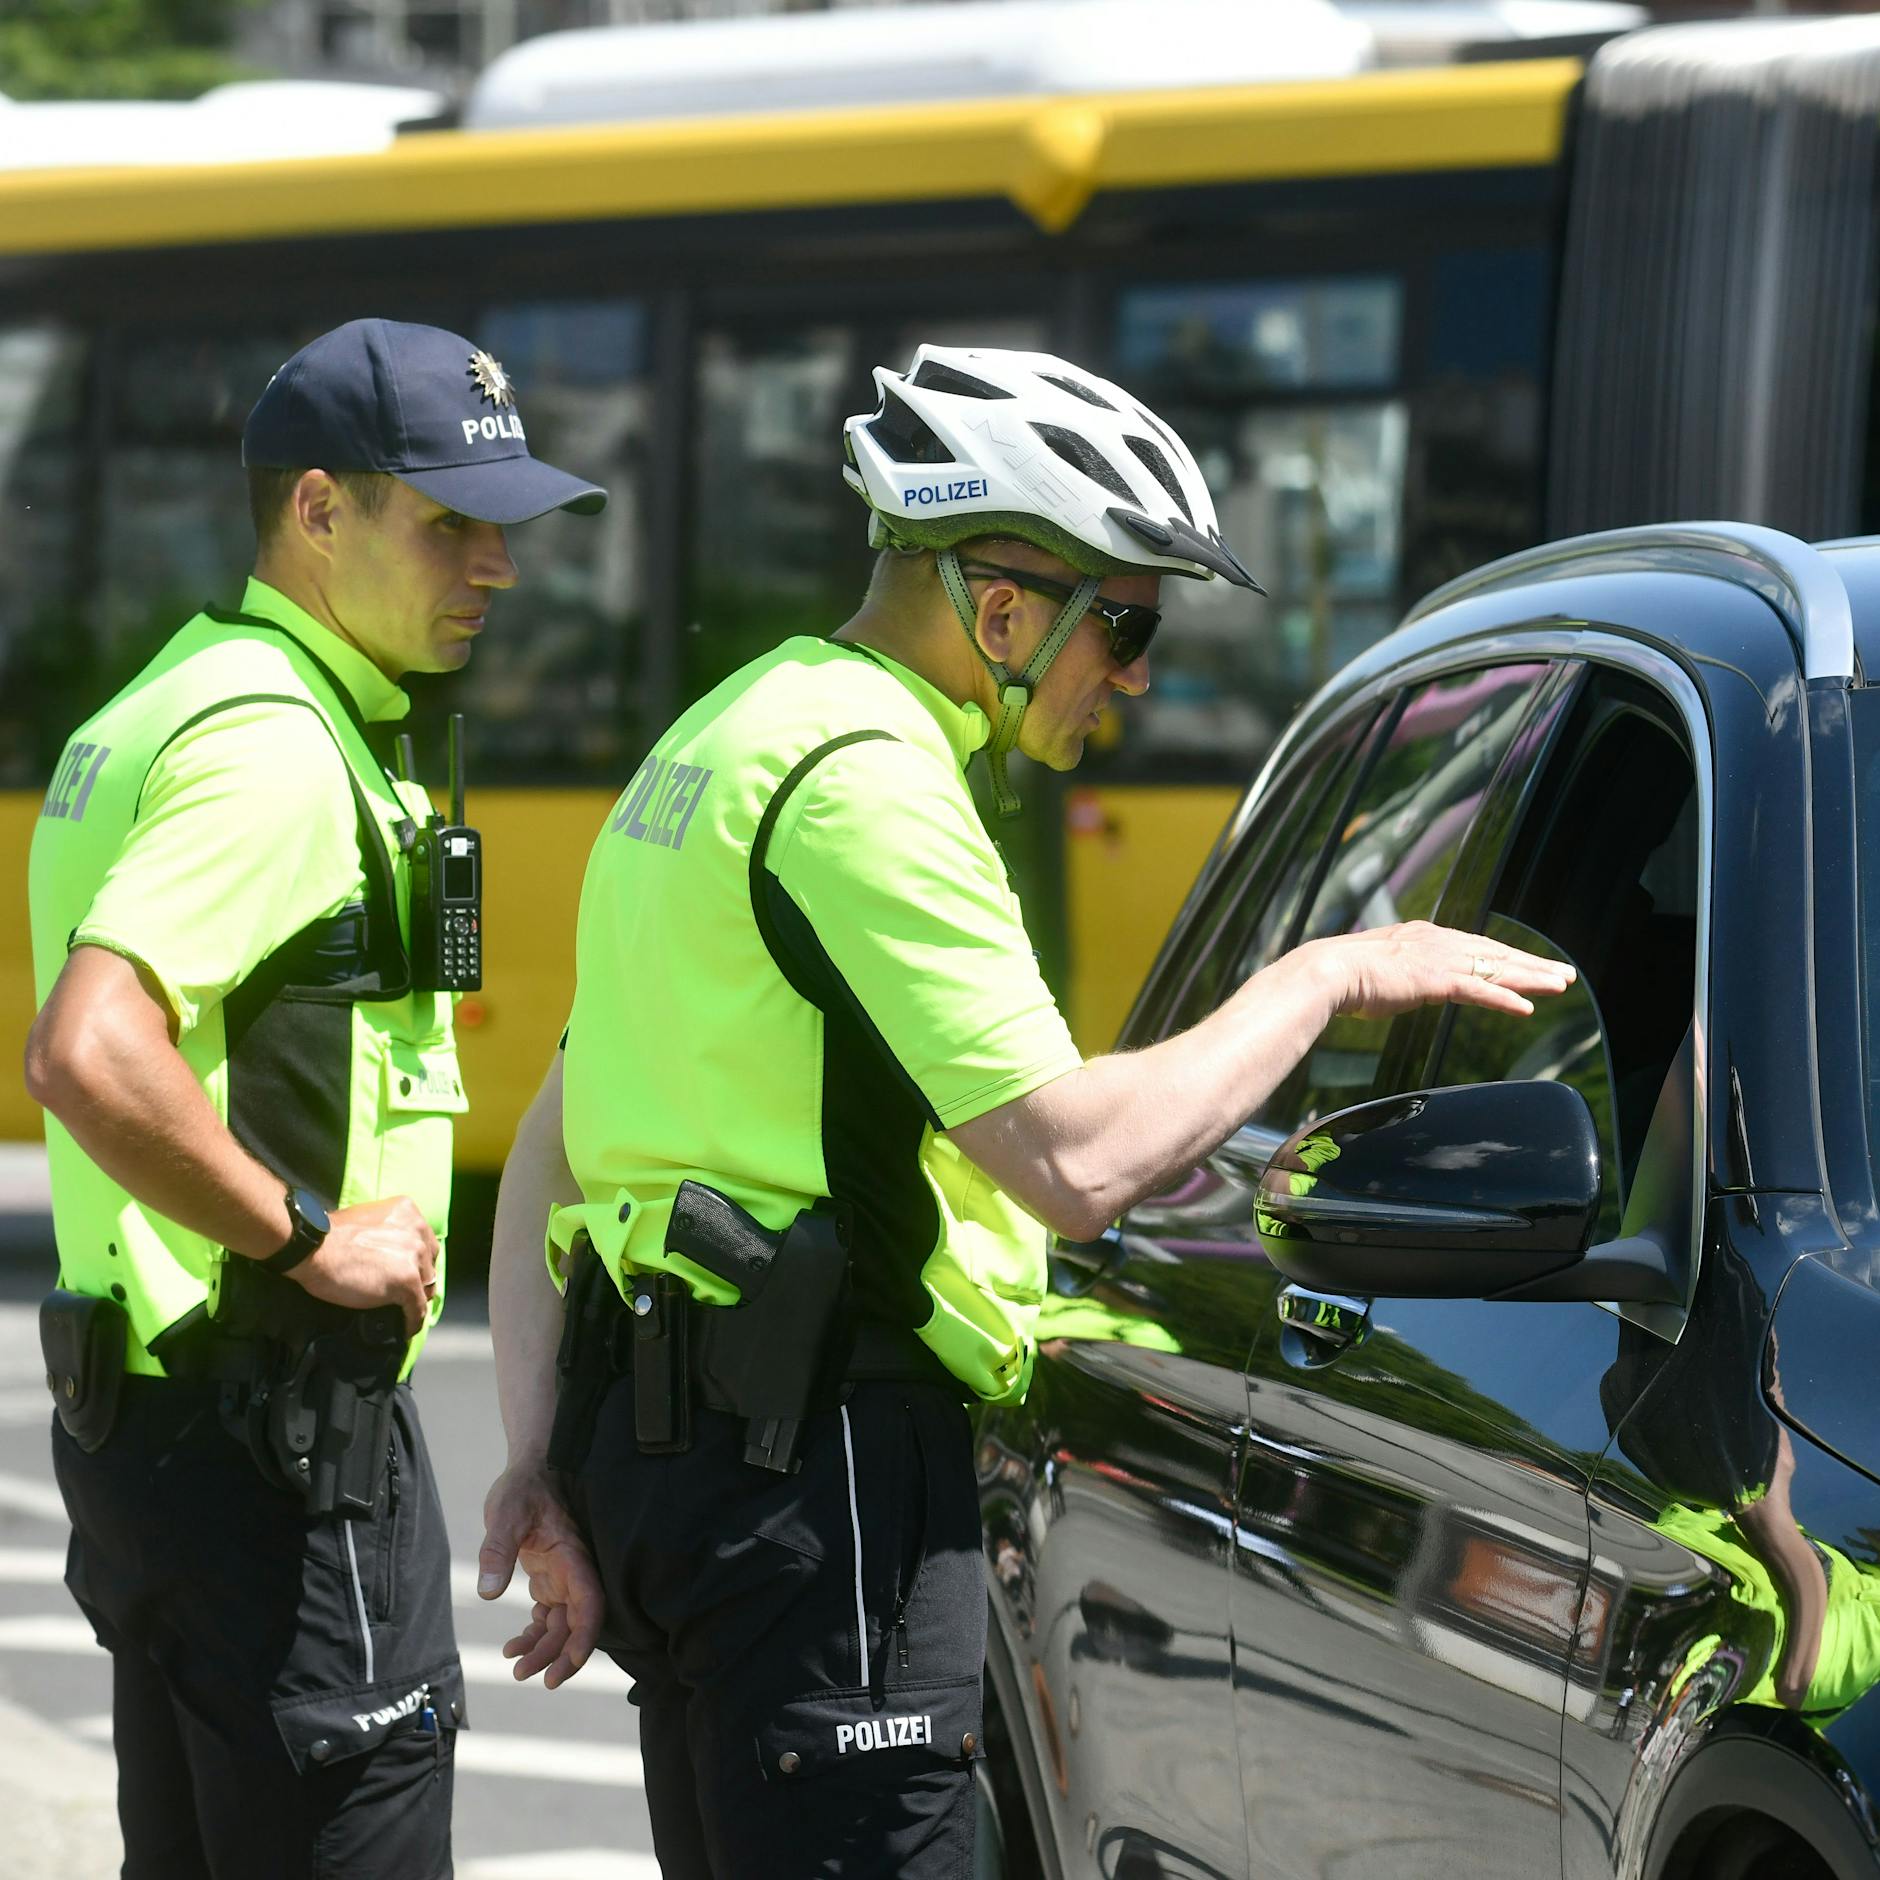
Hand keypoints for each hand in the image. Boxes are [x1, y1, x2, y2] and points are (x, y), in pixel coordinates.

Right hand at [288, 1195, 437, 1334]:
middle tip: (403, 1294)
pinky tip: (404, 1328)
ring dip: (414, 1301)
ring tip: (402, 1312)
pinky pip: (417, 1309)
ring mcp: (415, 1256)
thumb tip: (390, 1253)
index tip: (409, 1274)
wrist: (312, 1248)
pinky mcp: (408, 1281)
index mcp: (408, 1212)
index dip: (417, 1262)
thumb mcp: (368, 1221)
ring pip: (426, 1288)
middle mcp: (418, 1230)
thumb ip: (387, 1232)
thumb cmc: (329, 1235)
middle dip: (418, 1280)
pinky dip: (412, 1322)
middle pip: (428, 1265)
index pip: (424, 1244)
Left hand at [479, 1460, 604, 1690]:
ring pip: (562, 1624)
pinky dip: (536, 1635)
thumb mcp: (506, 1513)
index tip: (567, 1664)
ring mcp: (563, 1577)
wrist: (531, 1470)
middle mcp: (574, 1571)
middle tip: (526, 1676)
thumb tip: (489, 1592)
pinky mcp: (550, 1578)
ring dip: (545, 1649)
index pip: (590, 1602)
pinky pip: (549, 1616)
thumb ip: (498, 1550)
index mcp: (572, 1556)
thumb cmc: (523, 1487)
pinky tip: (514, 1646)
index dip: (584, 1636)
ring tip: (516, 1667)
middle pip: (577, 1622)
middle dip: (558, 1655)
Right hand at [1309, 920, 1574, 1020]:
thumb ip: (1397, 975)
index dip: (1506, 957)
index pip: (1475, 947)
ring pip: (1495, 969)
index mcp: (1423, 936)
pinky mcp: (1435, 979)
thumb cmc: (1341, 976)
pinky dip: (1504, 999)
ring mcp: (1438, 959)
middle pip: (1495, 954)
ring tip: (1560, 985)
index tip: (1530, 965)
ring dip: (1531, 978)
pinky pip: (1478, 991)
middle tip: (1564, 974)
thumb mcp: (1378, 971)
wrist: (1327, 971)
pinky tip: (1527, 1008)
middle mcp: (1437, 942)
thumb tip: (1392, 986)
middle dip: (1532, 965)